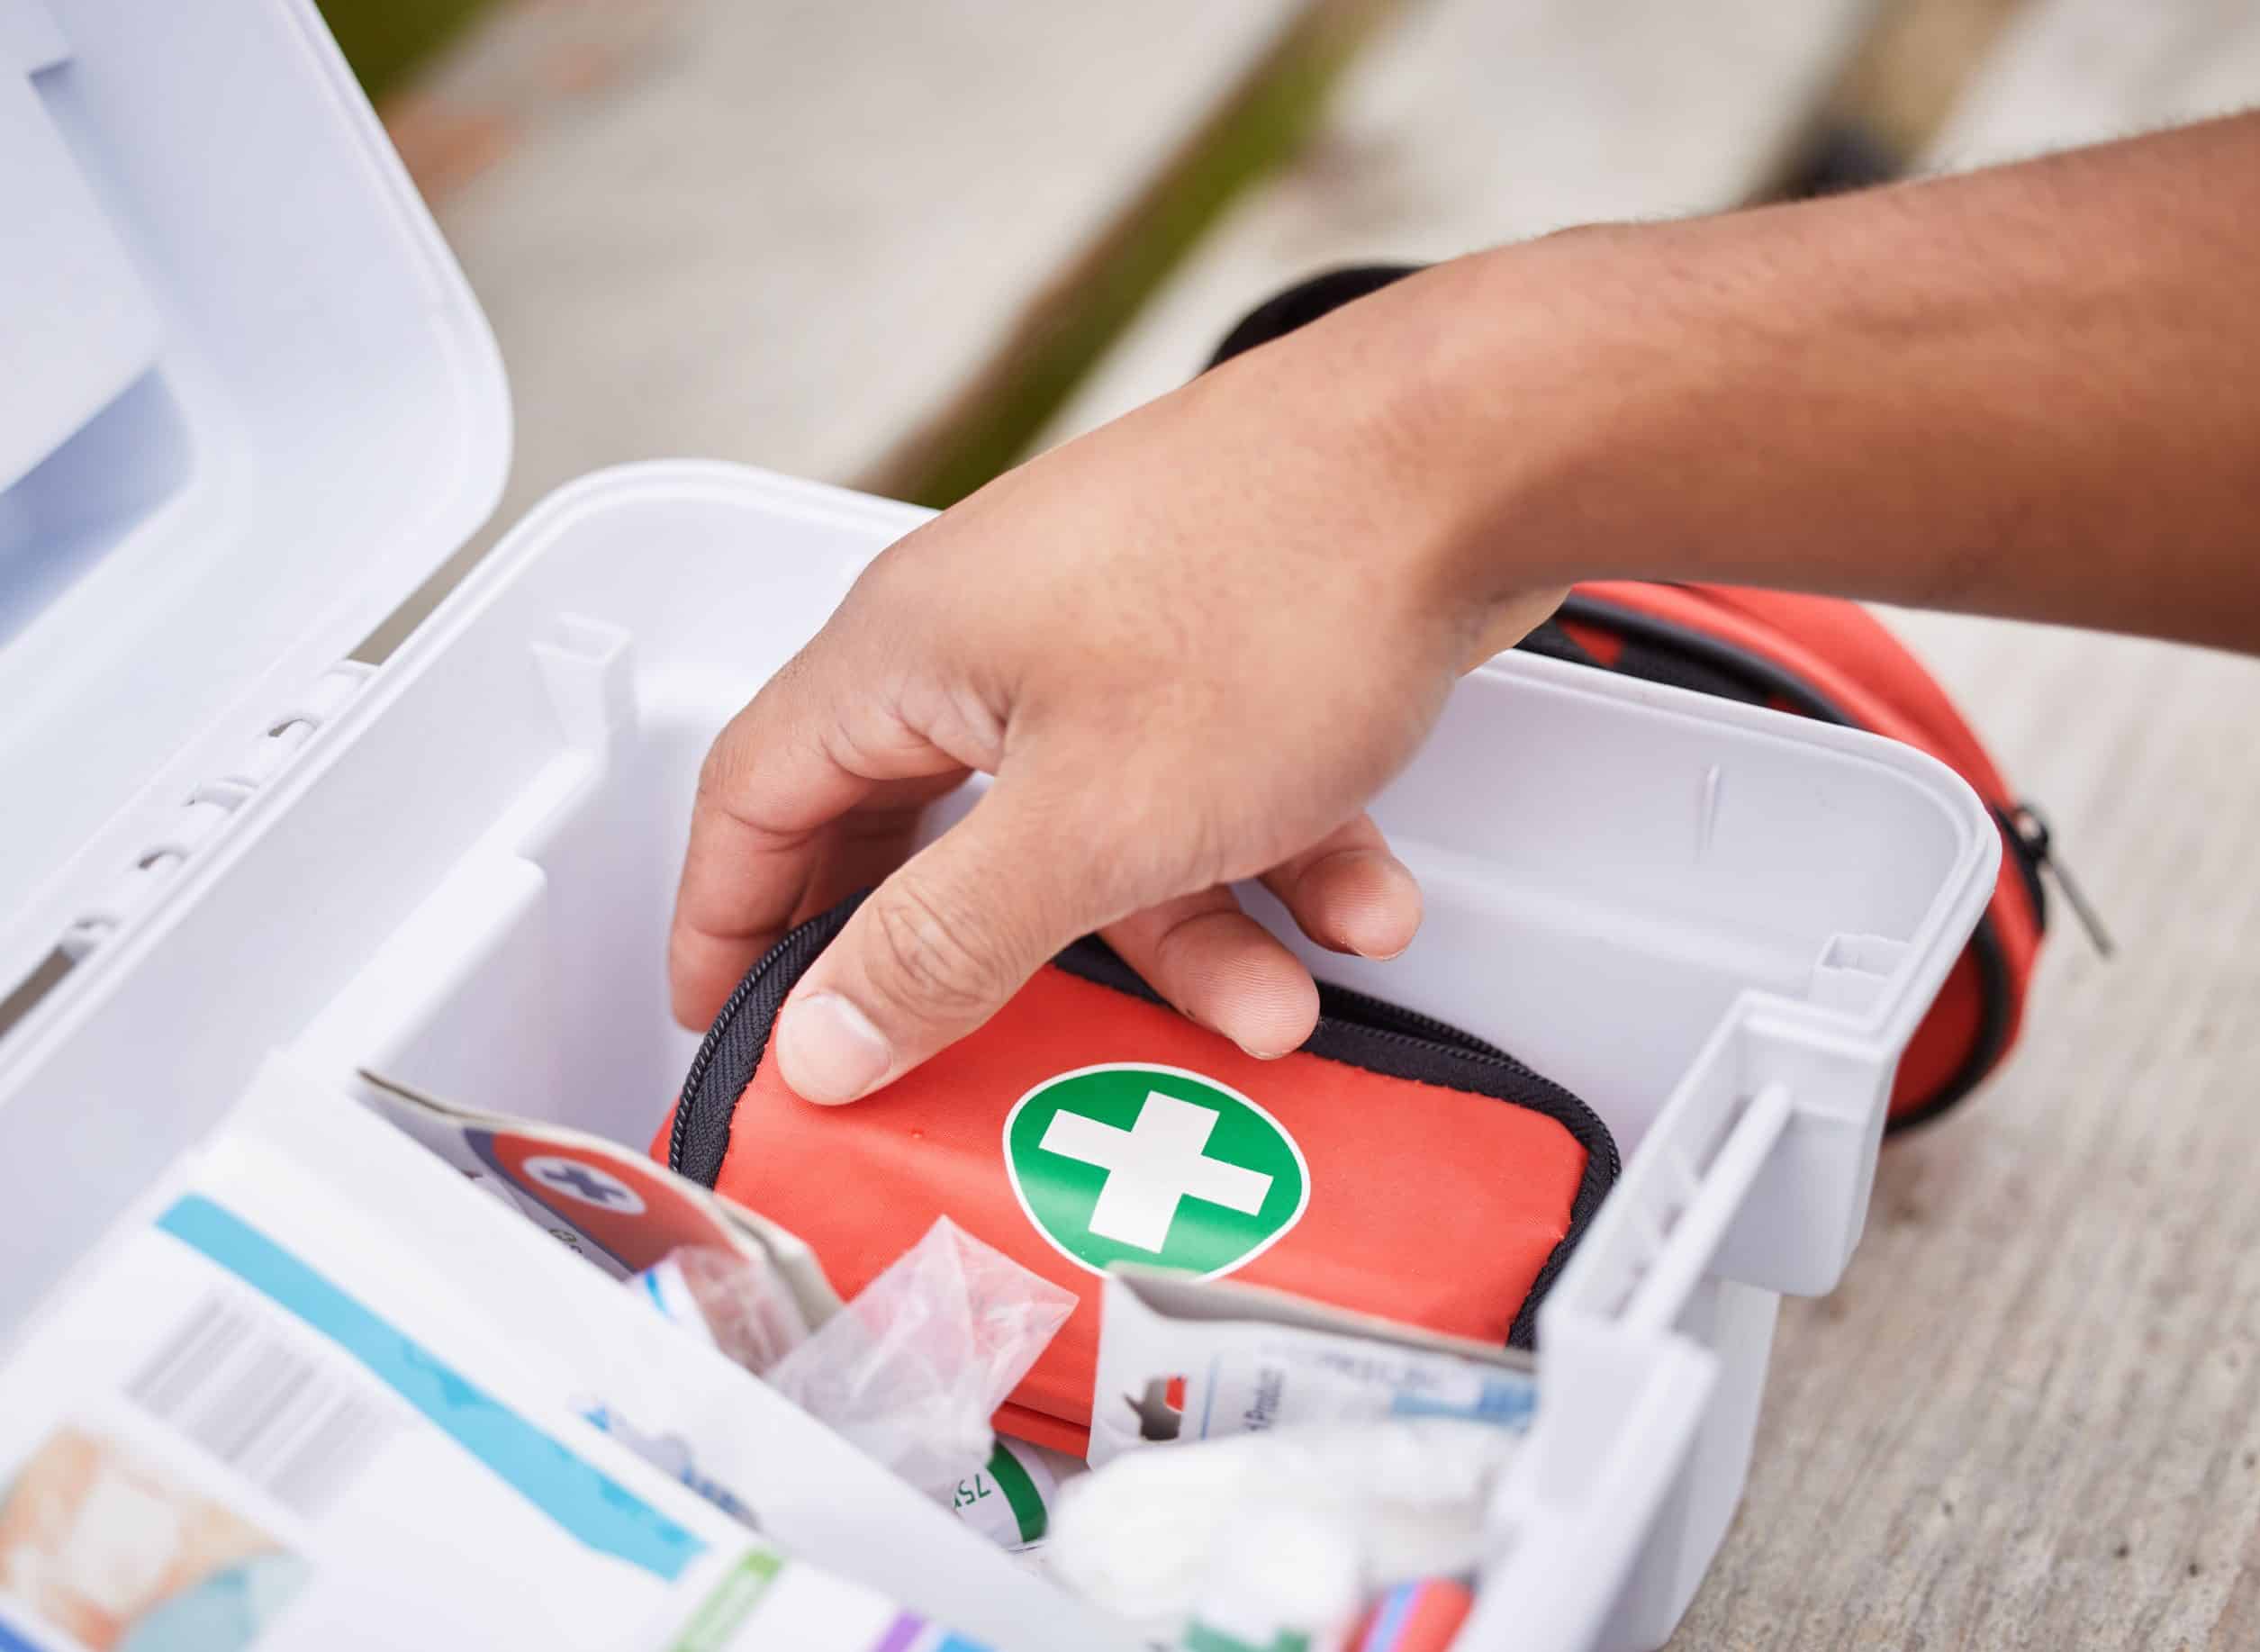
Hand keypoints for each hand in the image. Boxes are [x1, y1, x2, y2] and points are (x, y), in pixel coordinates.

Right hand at [669, 274, 1558, 1101]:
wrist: (1479, 453)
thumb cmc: (1277, 588)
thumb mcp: (1090, 822)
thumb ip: (945, 942)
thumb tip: (822, 1040)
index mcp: (909, 651)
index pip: (757, 800)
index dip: (732, 926)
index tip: (734, 1029)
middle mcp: (992, 633)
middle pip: (932, 831)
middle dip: (987, 962)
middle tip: (972, 1061)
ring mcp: (1110, 631)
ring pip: (1099, 829)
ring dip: (1183, 934)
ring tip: (1271, 1010)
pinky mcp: (1217, 641)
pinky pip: (1206, 787)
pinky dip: (1271, 860)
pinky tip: (1359, 905)